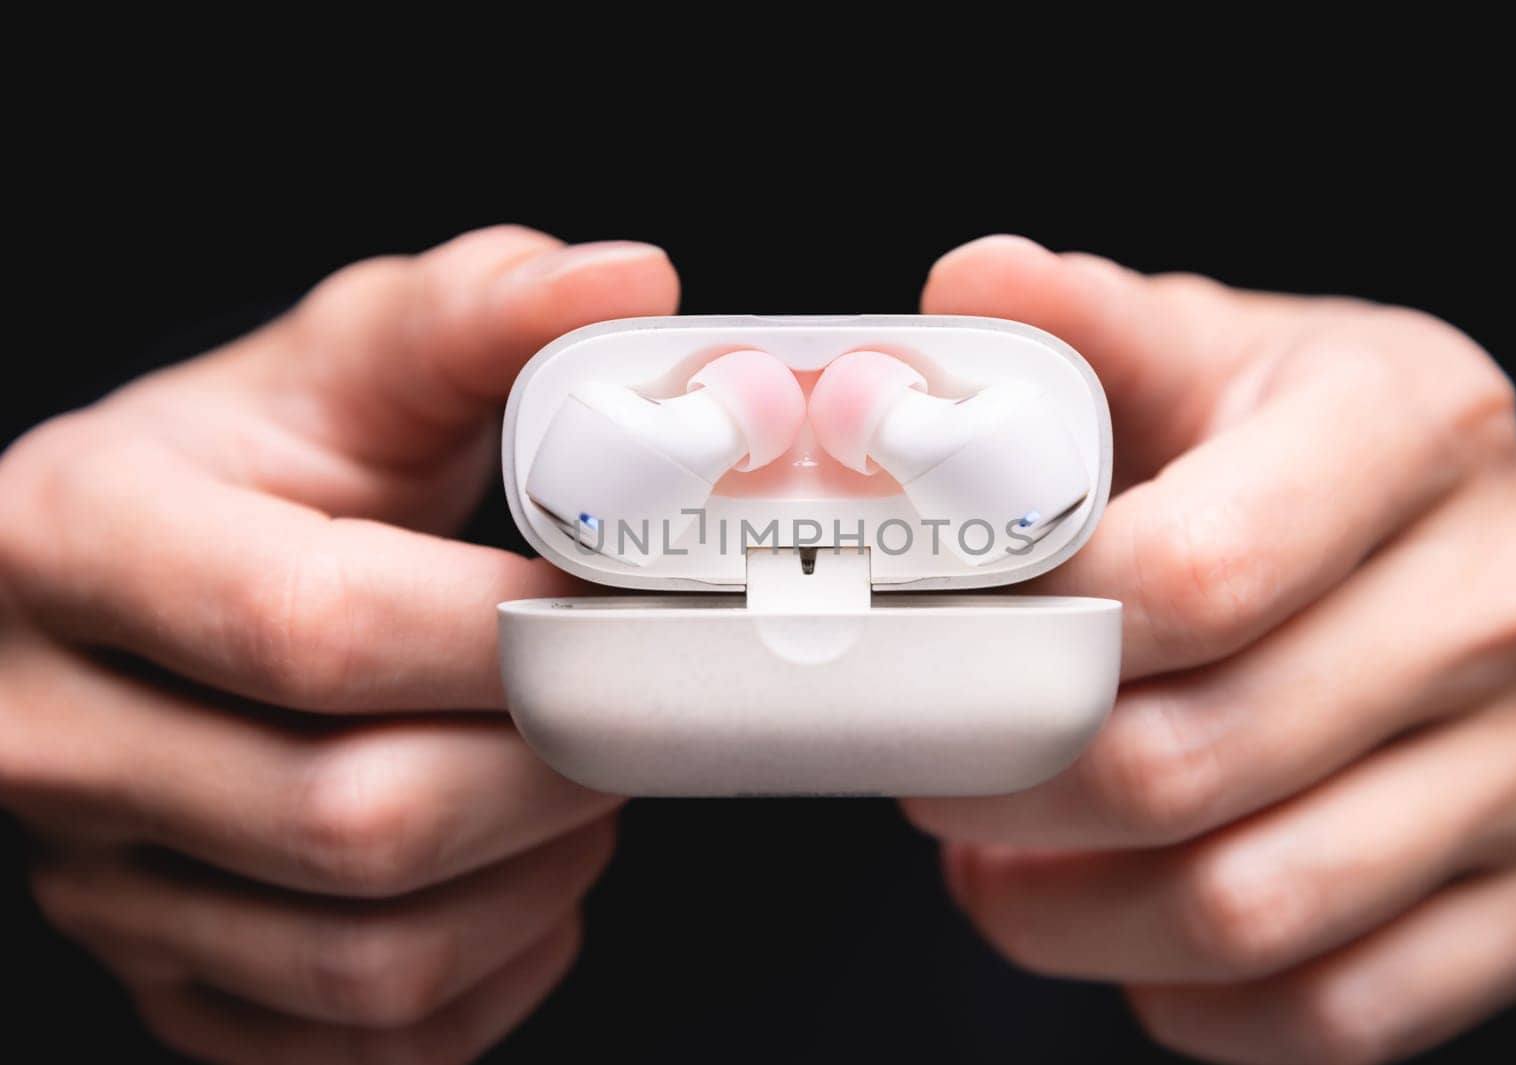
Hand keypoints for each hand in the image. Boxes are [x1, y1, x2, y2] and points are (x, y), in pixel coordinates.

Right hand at [0, 226, 678, 1062]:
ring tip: (583, 781)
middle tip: (628, 699)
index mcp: (77, 545)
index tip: (625, 598)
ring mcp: (105, 880)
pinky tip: (522, 880)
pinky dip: (488, 978)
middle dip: (551, 765)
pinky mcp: (170, 974)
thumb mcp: (334, 367)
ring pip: (366, 954)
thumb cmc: (244, 469)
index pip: (317, 627)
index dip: (514, 630)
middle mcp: (58, 734)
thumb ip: (473, 319)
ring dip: (536, 876)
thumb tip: (628, 283)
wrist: (143, 584)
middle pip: (353, 816)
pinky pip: (354, 1043)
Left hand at [904, 236, 1515, 1063]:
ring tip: (993, 867)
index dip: (1024, 638)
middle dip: (1013, 787)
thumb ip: (1085, 325)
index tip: (929, 650)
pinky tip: (1118, 932)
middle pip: (1198, 760)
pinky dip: (1194, 1003)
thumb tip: (964, 290)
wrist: (1463, 530)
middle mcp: (1498, 598)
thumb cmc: (1299, 437)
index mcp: (1410, 430)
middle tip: (931, 768)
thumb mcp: (1208, 346)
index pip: (1194, 573)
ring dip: (1073, 914)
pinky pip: (1346, 1013)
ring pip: (1255, 910)